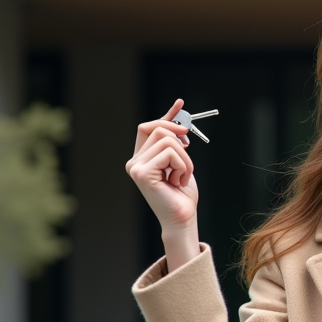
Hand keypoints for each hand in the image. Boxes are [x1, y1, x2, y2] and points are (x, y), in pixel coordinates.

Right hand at [126, 99, 200, 269]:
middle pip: (159, 130)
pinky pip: (170, 153)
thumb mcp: (181, 161)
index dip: (166, 116)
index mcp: (141, 158)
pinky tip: (178, 182)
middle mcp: (134, 161)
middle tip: (187, 158)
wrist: (182, 217)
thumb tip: (179, 113)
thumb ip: (176, 140)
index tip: (181, 104)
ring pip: (168, 140)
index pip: (149, 127)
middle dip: (180, 141)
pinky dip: (183, 166)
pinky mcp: (142, 173)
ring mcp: (135, 167)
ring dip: (185, 159)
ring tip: (181, 177)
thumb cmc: (182, 194)